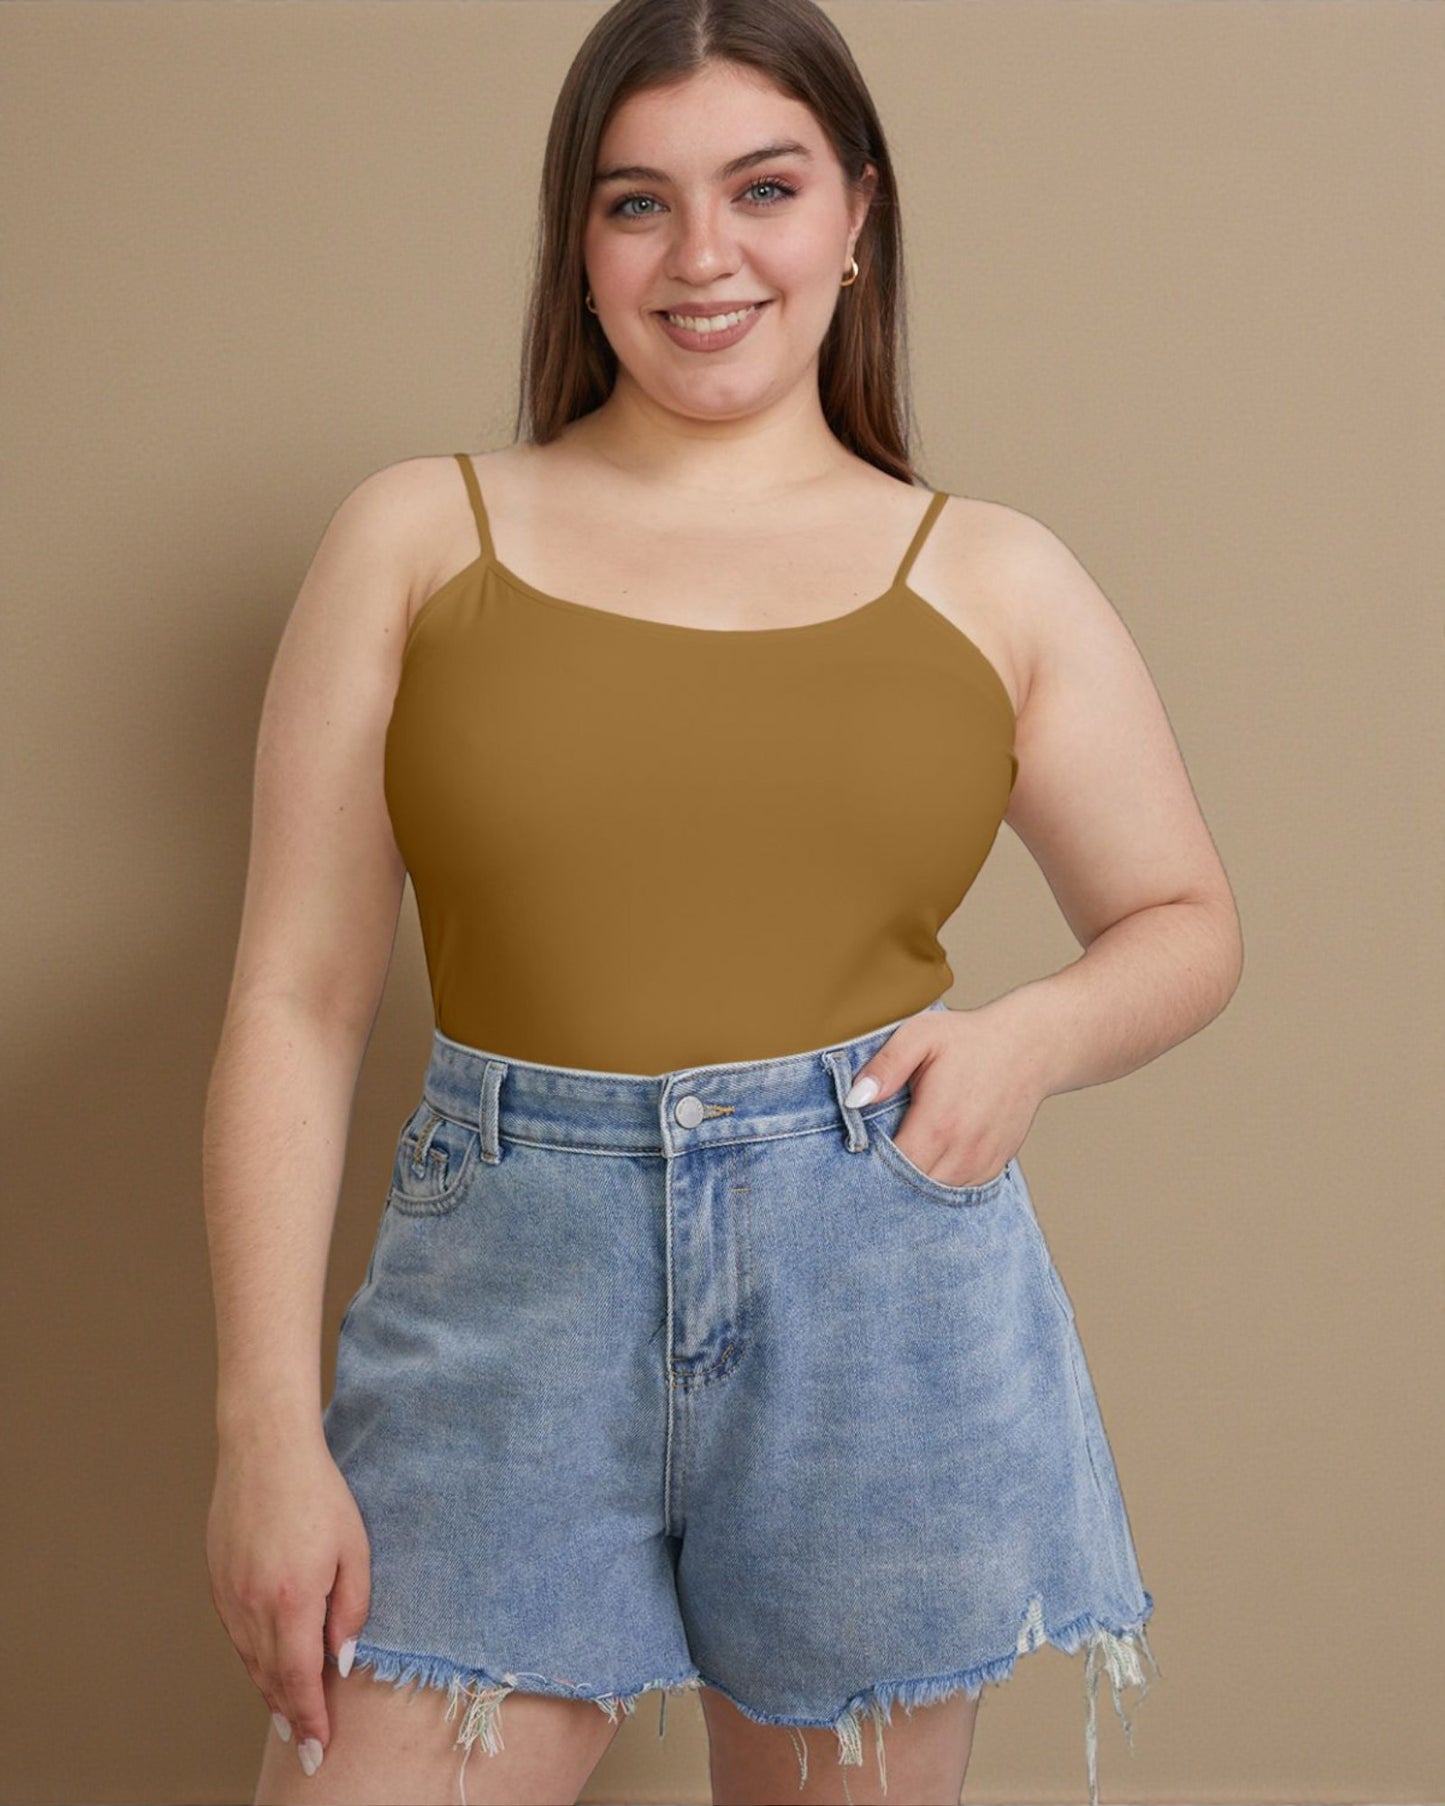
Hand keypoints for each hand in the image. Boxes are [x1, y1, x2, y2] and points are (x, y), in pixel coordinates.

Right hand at [206, 1428, 370, 1777]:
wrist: (264, 1449)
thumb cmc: (318, 1493)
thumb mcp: (353, 1549)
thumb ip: (351, 1609)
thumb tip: (341, 1659)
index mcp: (291, 1601)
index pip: (300, 1679)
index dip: (310, 1719)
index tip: (318, 1750)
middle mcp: (253, 1606)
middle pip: (270, 1678)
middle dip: (289, 1717)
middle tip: (305, 1749)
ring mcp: (229, 1595)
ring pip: (249, 1660)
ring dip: (269, 1691)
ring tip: (287, 1717)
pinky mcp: (217, 1580)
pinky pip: (236, 1634)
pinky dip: (253, 1658)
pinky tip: (266, 1665)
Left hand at [845, 1002, 1043, 1187]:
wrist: (1029, 1048)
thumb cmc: (969, 1039)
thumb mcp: (920, 1035)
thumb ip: (884, 1066)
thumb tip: (854, 1099)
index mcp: (938, 1122)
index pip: (892, 1167)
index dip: (870, 1164)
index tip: (858, 1150)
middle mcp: (963, 1150)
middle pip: (912, 1187)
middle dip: (889, 1176)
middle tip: (874, 1154)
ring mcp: (982, 1162)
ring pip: (935, 1192)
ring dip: (915, 1180)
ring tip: (902, 1153)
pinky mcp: (995, 1166)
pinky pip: (958, 1189)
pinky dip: (940, 1180)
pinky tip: (930, 1156)